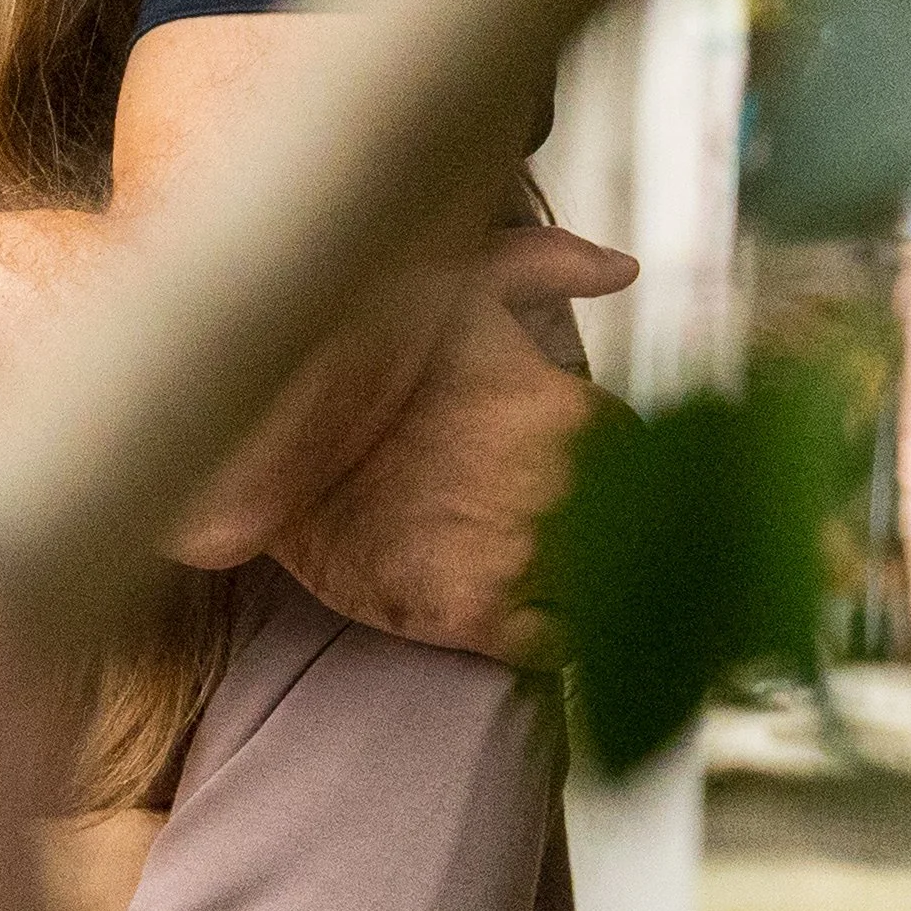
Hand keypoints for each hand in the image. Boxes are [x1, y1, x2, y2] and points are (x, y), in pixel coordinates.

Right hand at [253, 222, 635, 660]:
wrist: (261, 436)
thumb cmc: (361, 350)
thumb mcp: (453, 279)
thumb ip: (548, 264)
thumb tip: (625, 268)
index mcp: (573, 413)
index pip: (648, 459)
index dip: (624, 466)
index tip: (589, 468)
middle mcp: (559, 492)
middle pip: (635, 535)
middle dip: (613, 530)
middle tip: (563, 521)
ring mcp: (516, 559)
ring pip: (602, 593)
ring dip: (586, 586)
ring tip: (543, 566)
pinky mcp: (468, 617)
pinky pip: (555, 647)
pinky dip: (551, 636)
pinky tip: (520, 608)